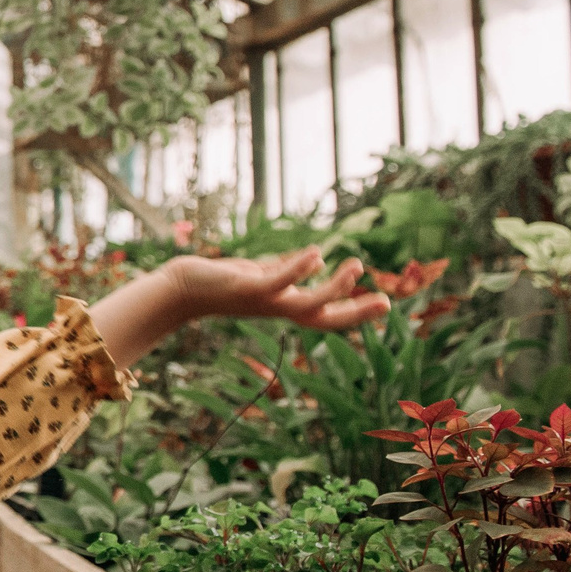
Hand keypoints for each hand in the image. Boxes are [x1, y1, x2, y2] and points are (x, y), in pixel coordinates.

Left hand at [87, 246, 389, 368]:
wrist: (181, 289)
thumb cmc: (222, 282)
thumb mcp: (260, 276)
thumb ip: (286, 271)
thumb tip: (315, 260)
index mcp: (284, 306)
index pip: (327, 313)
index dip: (355, 310)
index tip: (386, 305)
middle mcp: (278, 308)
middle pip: (326, 317)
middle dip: (356, 313)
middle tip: (388, 304)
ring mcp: (264, 301)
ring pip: (307, 302)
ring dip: (334, 287)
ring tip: (357, 265)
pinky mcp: (248, 288)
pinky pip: (278, 281)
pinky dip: (298, 269)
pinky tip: (316, 253)